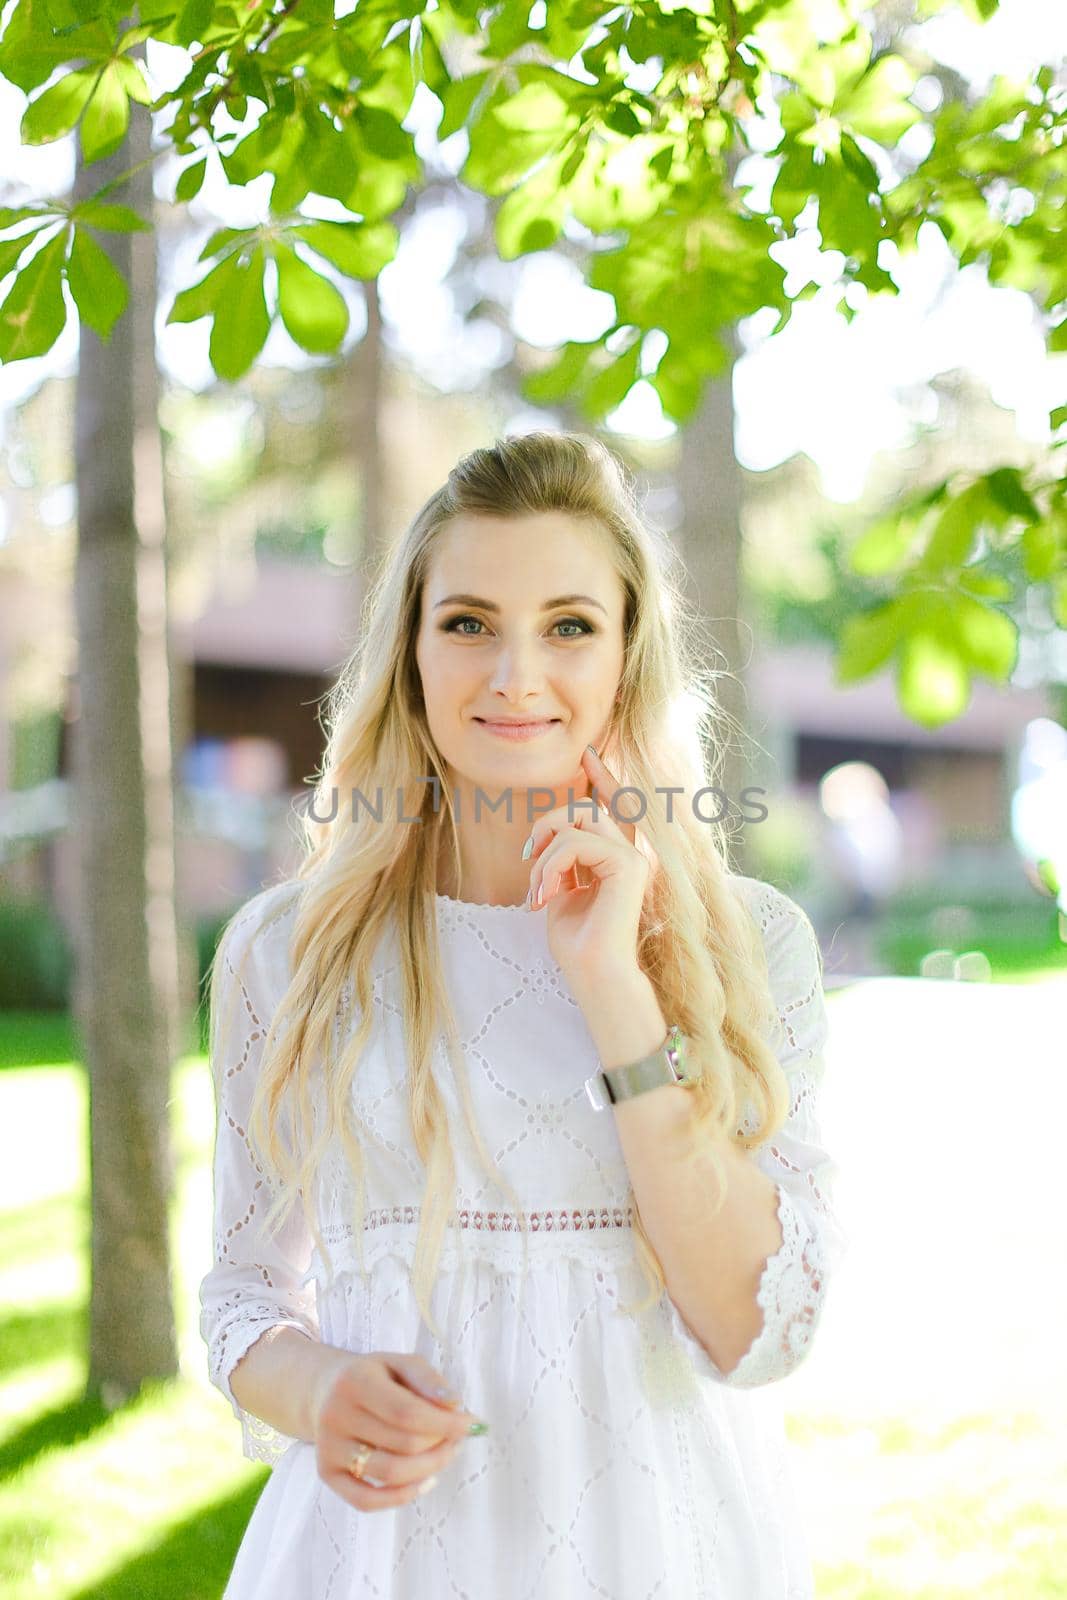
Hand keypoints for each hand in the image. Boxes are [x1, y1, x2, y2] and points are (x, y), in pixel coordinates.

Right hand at [311, 1350, 485, 1511]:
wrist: (326, 1390)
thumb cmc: (375, 1377)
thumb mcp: (400, 1363)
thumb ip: (428, 1379)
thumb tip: (455, 1405)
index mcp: (355, 1381)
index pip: (408, 1412)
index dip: (445, 1423)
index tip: (472, 1423)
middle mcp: (336, 1416)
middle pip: (404, 1444)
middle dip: (442, 1444)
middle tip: (459, 1438)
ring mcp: (328, 1448)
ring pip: (390, 1474)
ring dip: (430, 1469)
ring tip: (446, 1454)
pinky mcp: (327, 1474)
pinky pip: (366, 1500)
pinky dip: (402, 1497)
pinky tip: (425, 1481)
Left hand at [524, 745, 652, 989]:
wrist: (595, 976)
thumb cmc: (578, 945)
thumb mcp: (563, 893)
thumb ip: (565, 861)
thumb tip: (551, 835)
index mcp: (619, 860)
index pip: (615, 808)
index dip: (604, 778)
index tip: (588, 754)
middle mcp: (633, 855)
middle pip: (587, 809)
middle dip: (549, 824)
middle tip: (528, 860)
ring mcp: (635, 859)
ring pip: (579, 821)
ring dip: (545, 854)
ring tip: (537, 892)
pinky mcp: (629, 867)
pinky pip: (576, 842)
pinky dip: (550, 866)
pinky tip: (544, 896)